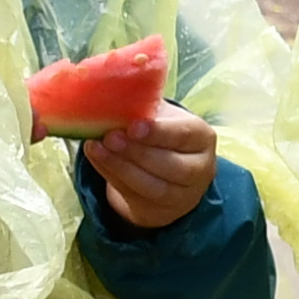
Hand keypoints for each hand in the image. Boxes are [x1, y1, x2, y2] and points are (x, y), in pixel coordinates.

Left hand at [80, 100, 221, 232]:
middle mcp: (199, 169)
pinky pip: (135, 196)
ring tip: (97, 148)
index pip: (184, 136)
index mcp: (202, 138)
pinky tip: (97, 159)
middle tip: (109, 137)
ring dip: (121, 167)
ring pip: (152, 186)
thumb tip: (113, 86)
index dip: (158, 133)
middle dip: (137, 152)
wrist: (166, 170)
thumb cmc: (162, 134)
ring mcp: (182, 196)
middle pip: (170, 165)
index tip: (132, 126)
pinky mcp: (161, 212)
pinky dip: (112, 177)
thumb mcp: (161, 115)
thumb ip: (143, 104)